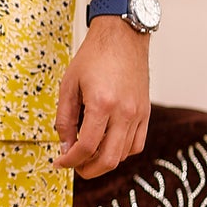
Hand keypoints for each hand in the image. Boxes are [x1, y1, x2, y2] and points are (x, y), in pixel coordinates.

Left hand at [54, 18, 150, 176]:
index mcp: (102, 104)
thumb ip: (65, 119)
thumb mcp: (69, 85)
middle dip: (87, 170)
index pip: (86, 147)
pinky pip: (137, 144)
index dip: (70, 160)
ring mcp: (138, 113)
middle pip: (108, 159)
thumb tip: (65, 146)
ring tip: (87, 153)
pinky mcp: (146, 112)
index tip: (60, 161)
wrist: (122, 37)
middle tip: (73, 166)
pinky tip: (108, 144)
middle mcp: (124, 112)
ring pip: (123, 155)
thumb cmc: (93, 57)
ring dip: (103, 161)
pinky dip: (121, 151)